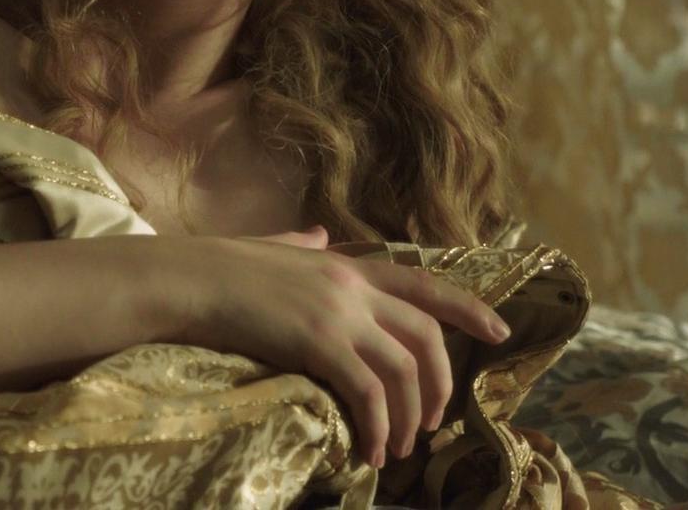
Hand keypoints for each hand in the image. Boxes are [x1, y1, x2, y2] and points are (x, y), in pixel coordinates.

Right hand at [155, 226, 511, 470]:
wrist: (187, 279)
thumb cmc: (219, 266)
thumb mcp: (272, 247)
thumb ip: (303, 244)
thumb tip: (319, 234)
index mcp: (347, 264)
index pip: (424, 285)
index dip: (468, 309)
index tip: (500, 332)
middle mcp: (352, 285)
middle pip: (425, 336)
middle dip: (440, 383)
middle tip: (435, 421)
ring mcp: (337, 313)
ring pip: (403, 371)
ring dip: (409, 417)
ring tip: (397, 449)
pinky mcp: (317, 342)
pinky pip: (368, 392)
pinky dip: (378, 427)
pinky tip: (370, 452)